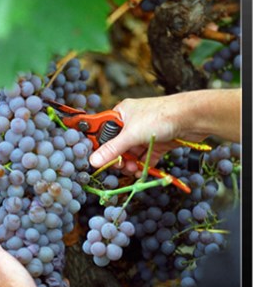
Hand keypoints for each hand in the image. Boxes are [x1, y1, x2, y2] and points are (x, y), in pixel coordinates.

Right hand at [89, 95, 206, 172]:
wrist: (192, 117)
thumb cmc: (161, 116)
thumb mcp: (131, 134)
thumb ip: (113, 149)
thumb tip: (94, 160)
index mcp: (122, 114)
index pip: (104, 131)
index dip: (102, 146)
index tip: (100, 160)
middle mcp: (133, 122)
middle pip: (119, 145)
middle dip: (120, 159)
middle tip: (122, 167)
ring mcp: (146, 133)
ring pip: (133, 153)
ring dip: (132, 164)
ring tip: (134, 170)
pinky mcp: (158, 142)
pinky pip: (146, 156)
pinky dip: (144, 165)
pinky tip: (142, 172)